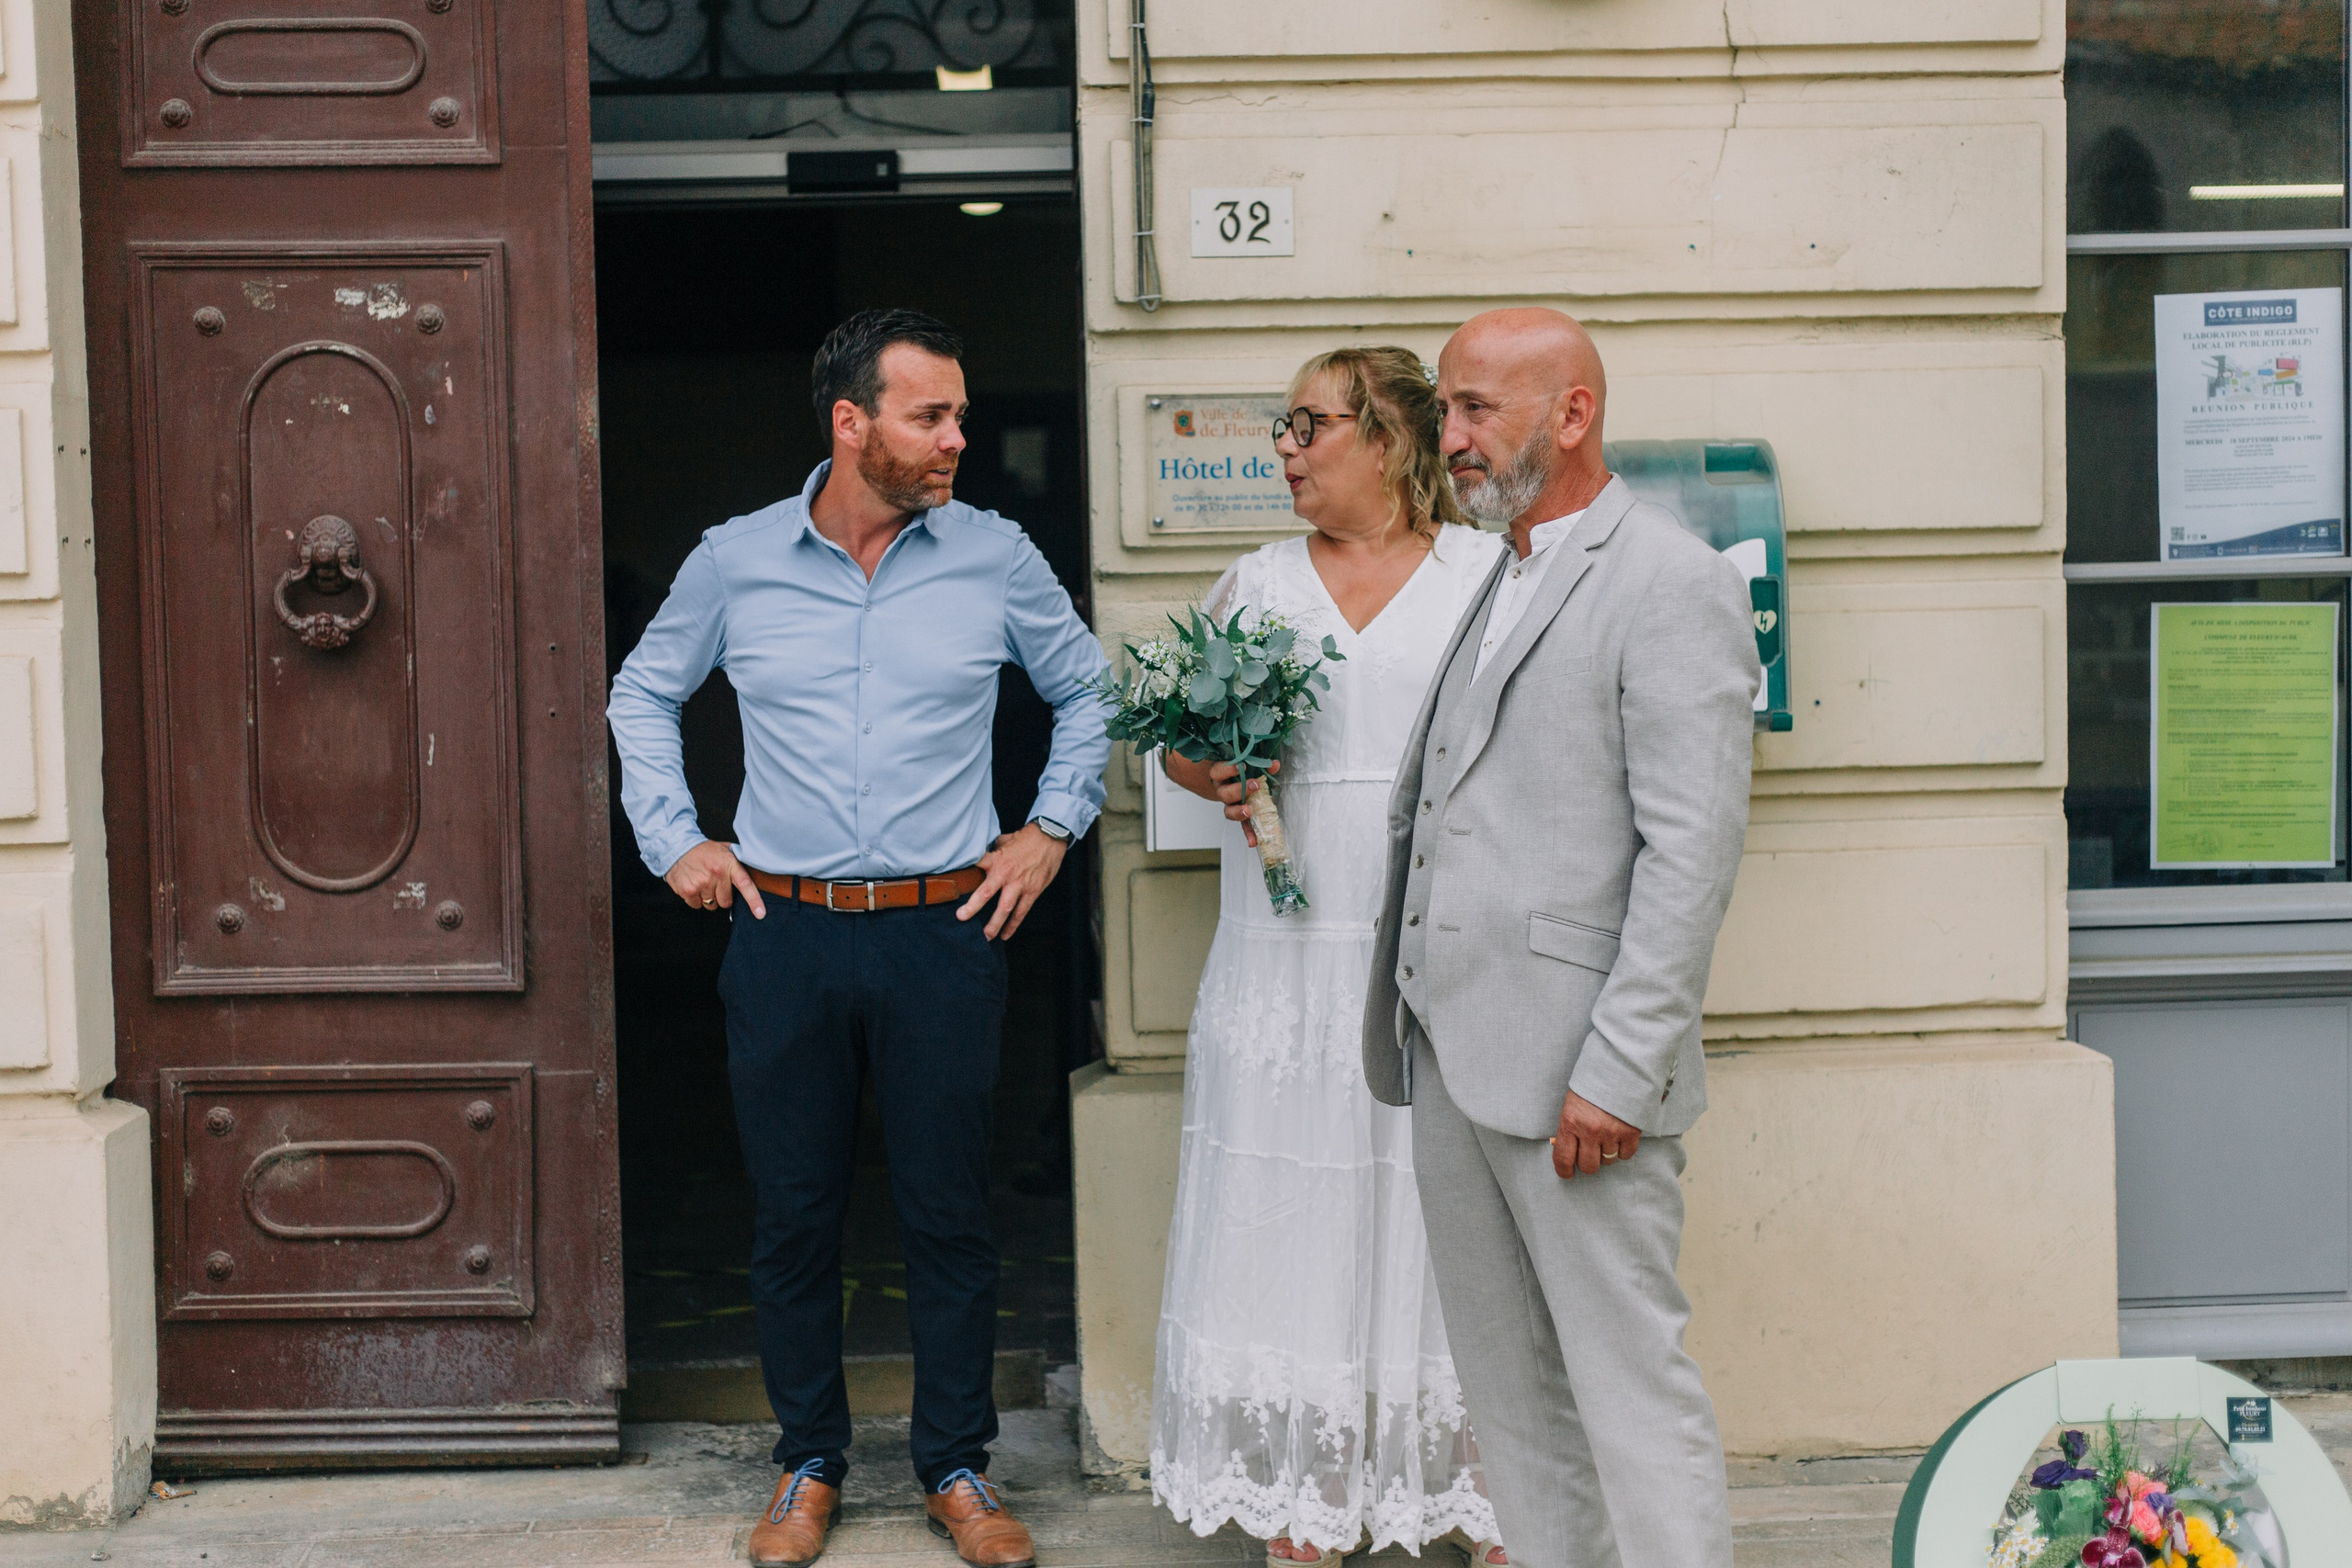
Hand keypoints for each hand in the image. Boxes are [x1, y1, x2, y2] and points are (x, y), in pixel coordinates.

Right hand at [664, 840, 765, 918]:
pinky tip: (693, 885)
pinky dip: (695, 899)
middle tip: (715, 884)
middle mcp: (716, 874)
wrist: (678, 846)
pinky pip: (697, 905)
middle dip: (722, 896)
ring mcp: (701, 883)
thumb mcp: (725, 849)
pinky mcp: (688, 891)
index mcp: (729, 863)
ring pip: (711, 905)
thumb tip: (756, 867)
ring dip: (708, 897)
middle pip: (726, 902)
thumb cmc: (704, 850)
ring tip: (702, 882)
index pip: (745, 884)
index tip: (760, 913)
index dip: (754, 901)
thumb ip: (739, 860)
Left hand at [959, 822, 1068, 939]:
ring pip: (1005, 908)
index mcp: (996, 859)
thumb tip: (980, 854)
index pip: (975, 866)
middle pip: (986, 892)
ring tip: (986, 936)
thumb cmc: (1026, 839)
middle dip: (973, 907)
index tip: (952, 883)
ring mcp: (1020, 884)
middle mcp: (1006, 874)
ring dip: (995, 924)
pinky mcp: (1033, 891)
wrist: (1050, 838)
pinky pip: (1021, 912)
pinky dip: (1013, 925)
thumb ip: (992, 851)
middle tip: (962, 917)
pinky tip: (1005, 935)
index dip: (963, 874)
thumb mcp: (1004, 840)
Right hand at [1163, 754, 1278, 847]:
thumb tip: (1274, 764)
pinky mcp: (1238, 816)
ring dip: (1239, 812)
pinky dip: (1248, 833)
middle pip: (1224, 793)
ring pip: (1228, 811)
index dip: (1228, 769)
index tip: (1241, 766)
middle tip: (1254, 785)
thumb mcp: (1249, 765)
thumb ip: (1261, 765)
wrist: (1231, 781)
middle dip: (1239, 790)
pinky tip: (1253, 842)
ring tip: (1249, 812)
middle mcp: (1222, 790)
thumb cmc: (1240, 771)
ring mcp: (1229, 805)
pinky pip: (1242, 826)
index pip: (1218, 771)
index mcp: (1221, 775)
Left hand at [1550, 1090, 1640, 1179]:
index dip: (1564, 1171)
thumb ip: (1570, 1127)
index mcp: (1570, 1122)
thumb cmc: (1593, 1085)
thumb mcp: (1572, 1103)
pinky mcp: (1631, 1132)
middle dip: (1588, 1162)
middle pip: (1588, 1166)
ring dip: (1606, 1153)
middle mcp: (1590, 1130)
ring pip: (1608, 1161)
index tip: (1567, 1173)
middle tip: (1590, 1151)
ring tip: (1607, 1136)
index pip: (1563, 1158)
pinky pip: (1625, 1155)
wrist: (1620, 1067)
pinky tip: (1620, 1136)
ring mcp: (1611, 1132)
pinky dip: (1623, 1149)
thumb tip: (1568, 1150)